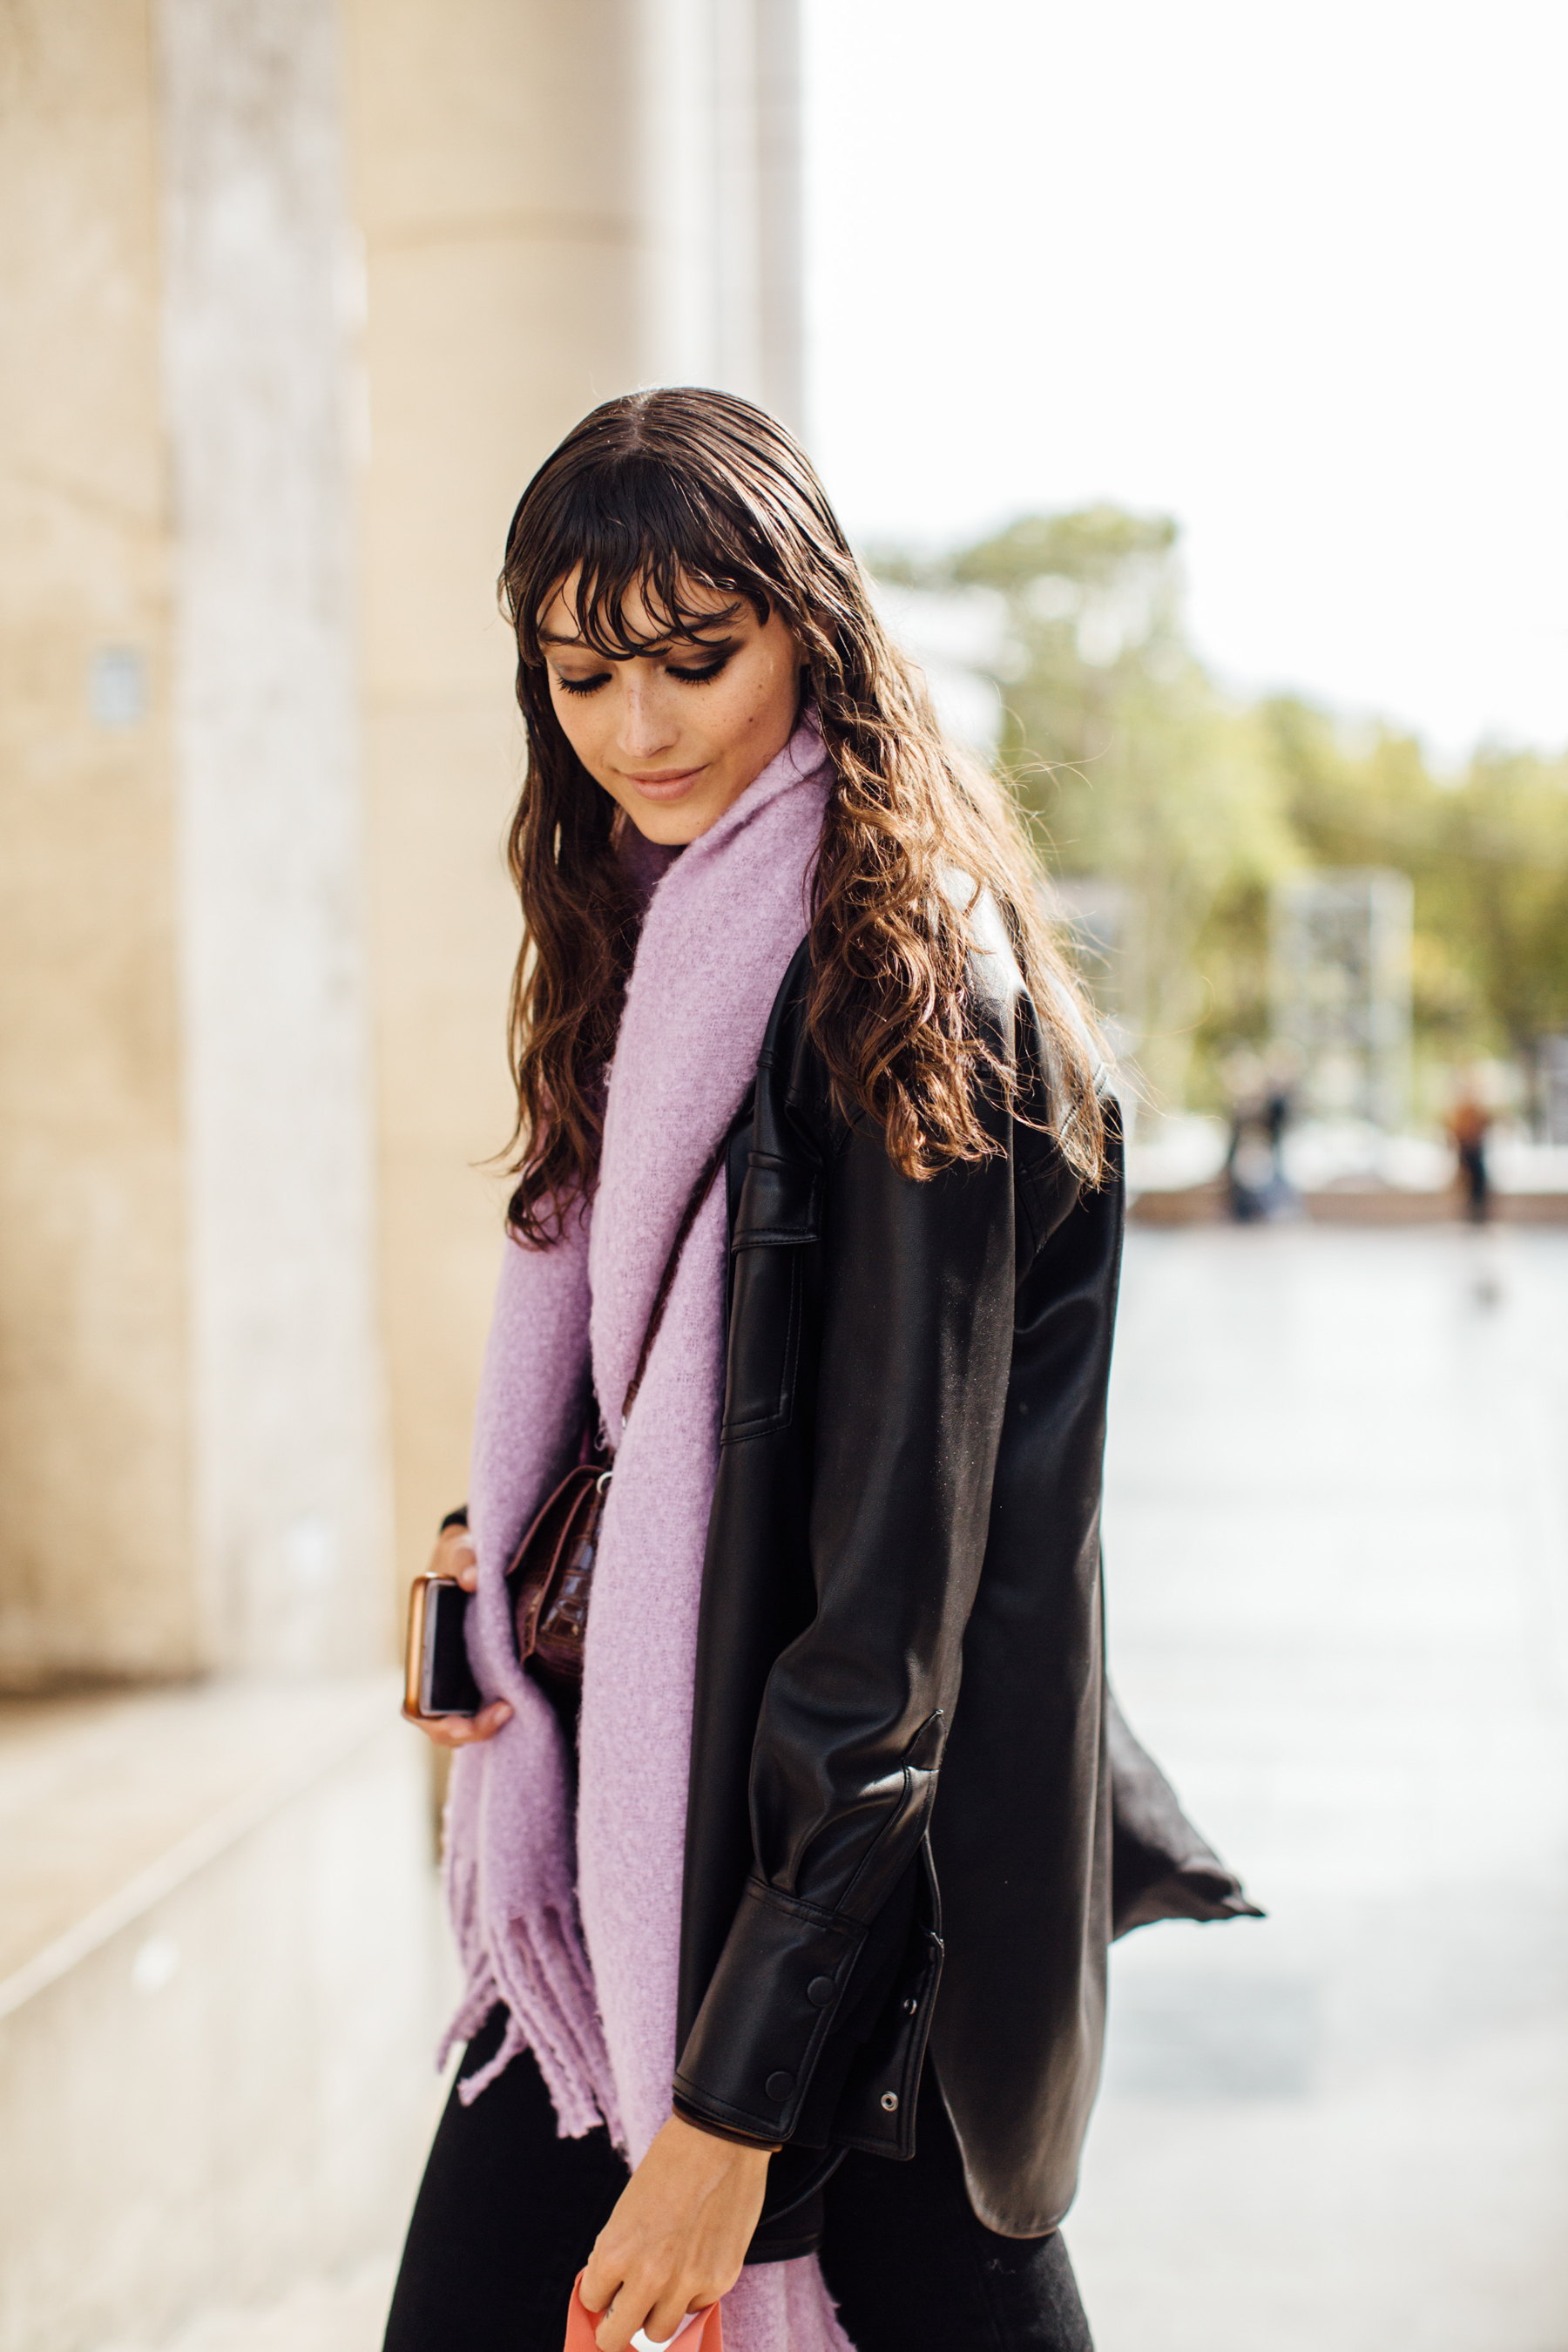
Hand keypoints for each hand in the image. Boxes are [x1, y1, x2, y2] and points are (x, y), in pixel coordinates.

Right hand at [409, 1524, 511, 1749]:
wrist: (476, 1550)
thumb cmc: (458, 1554)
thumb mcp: (456, 1549)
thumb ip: (462, 1558)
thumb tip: (472, 1578)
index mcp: (420, 1650)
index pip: (415, 1706)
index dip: (435, 1721)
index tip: (461, 1719)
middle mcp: (438, 1671)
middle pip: (443, 1725)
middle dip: (468, 1731)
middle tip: (503, 1713)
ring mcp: (463, 1675)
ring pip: (467, 1721)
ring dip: (486, 1726)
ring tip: (514, 1709)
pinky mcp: (487, 1670)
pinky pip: (488, 1702)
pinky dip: (501, 1710)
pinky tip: (526, 1700)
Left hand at [581, 2113, 772, 2350]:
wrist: (720, 2140)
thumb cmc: (668, 2167)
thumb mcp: (626, 2211)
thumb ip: (617, 2257)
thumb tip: (610, 2295)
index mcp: (616, 2252)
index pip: (591, 2303)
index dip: (599, 2294)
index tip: (606, 2289)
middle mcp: (649, 2276)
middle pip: (617, 2339)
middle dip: (614, 2329)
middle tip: (621, 2315)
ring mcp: (687, 2283)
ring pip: (659, 2332)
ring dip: (655, 2313)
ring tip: (663, 2282)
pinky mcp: (720, 2281)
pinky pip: (695, 2307)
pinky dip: (691, 2293)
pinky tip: (695, 2258)